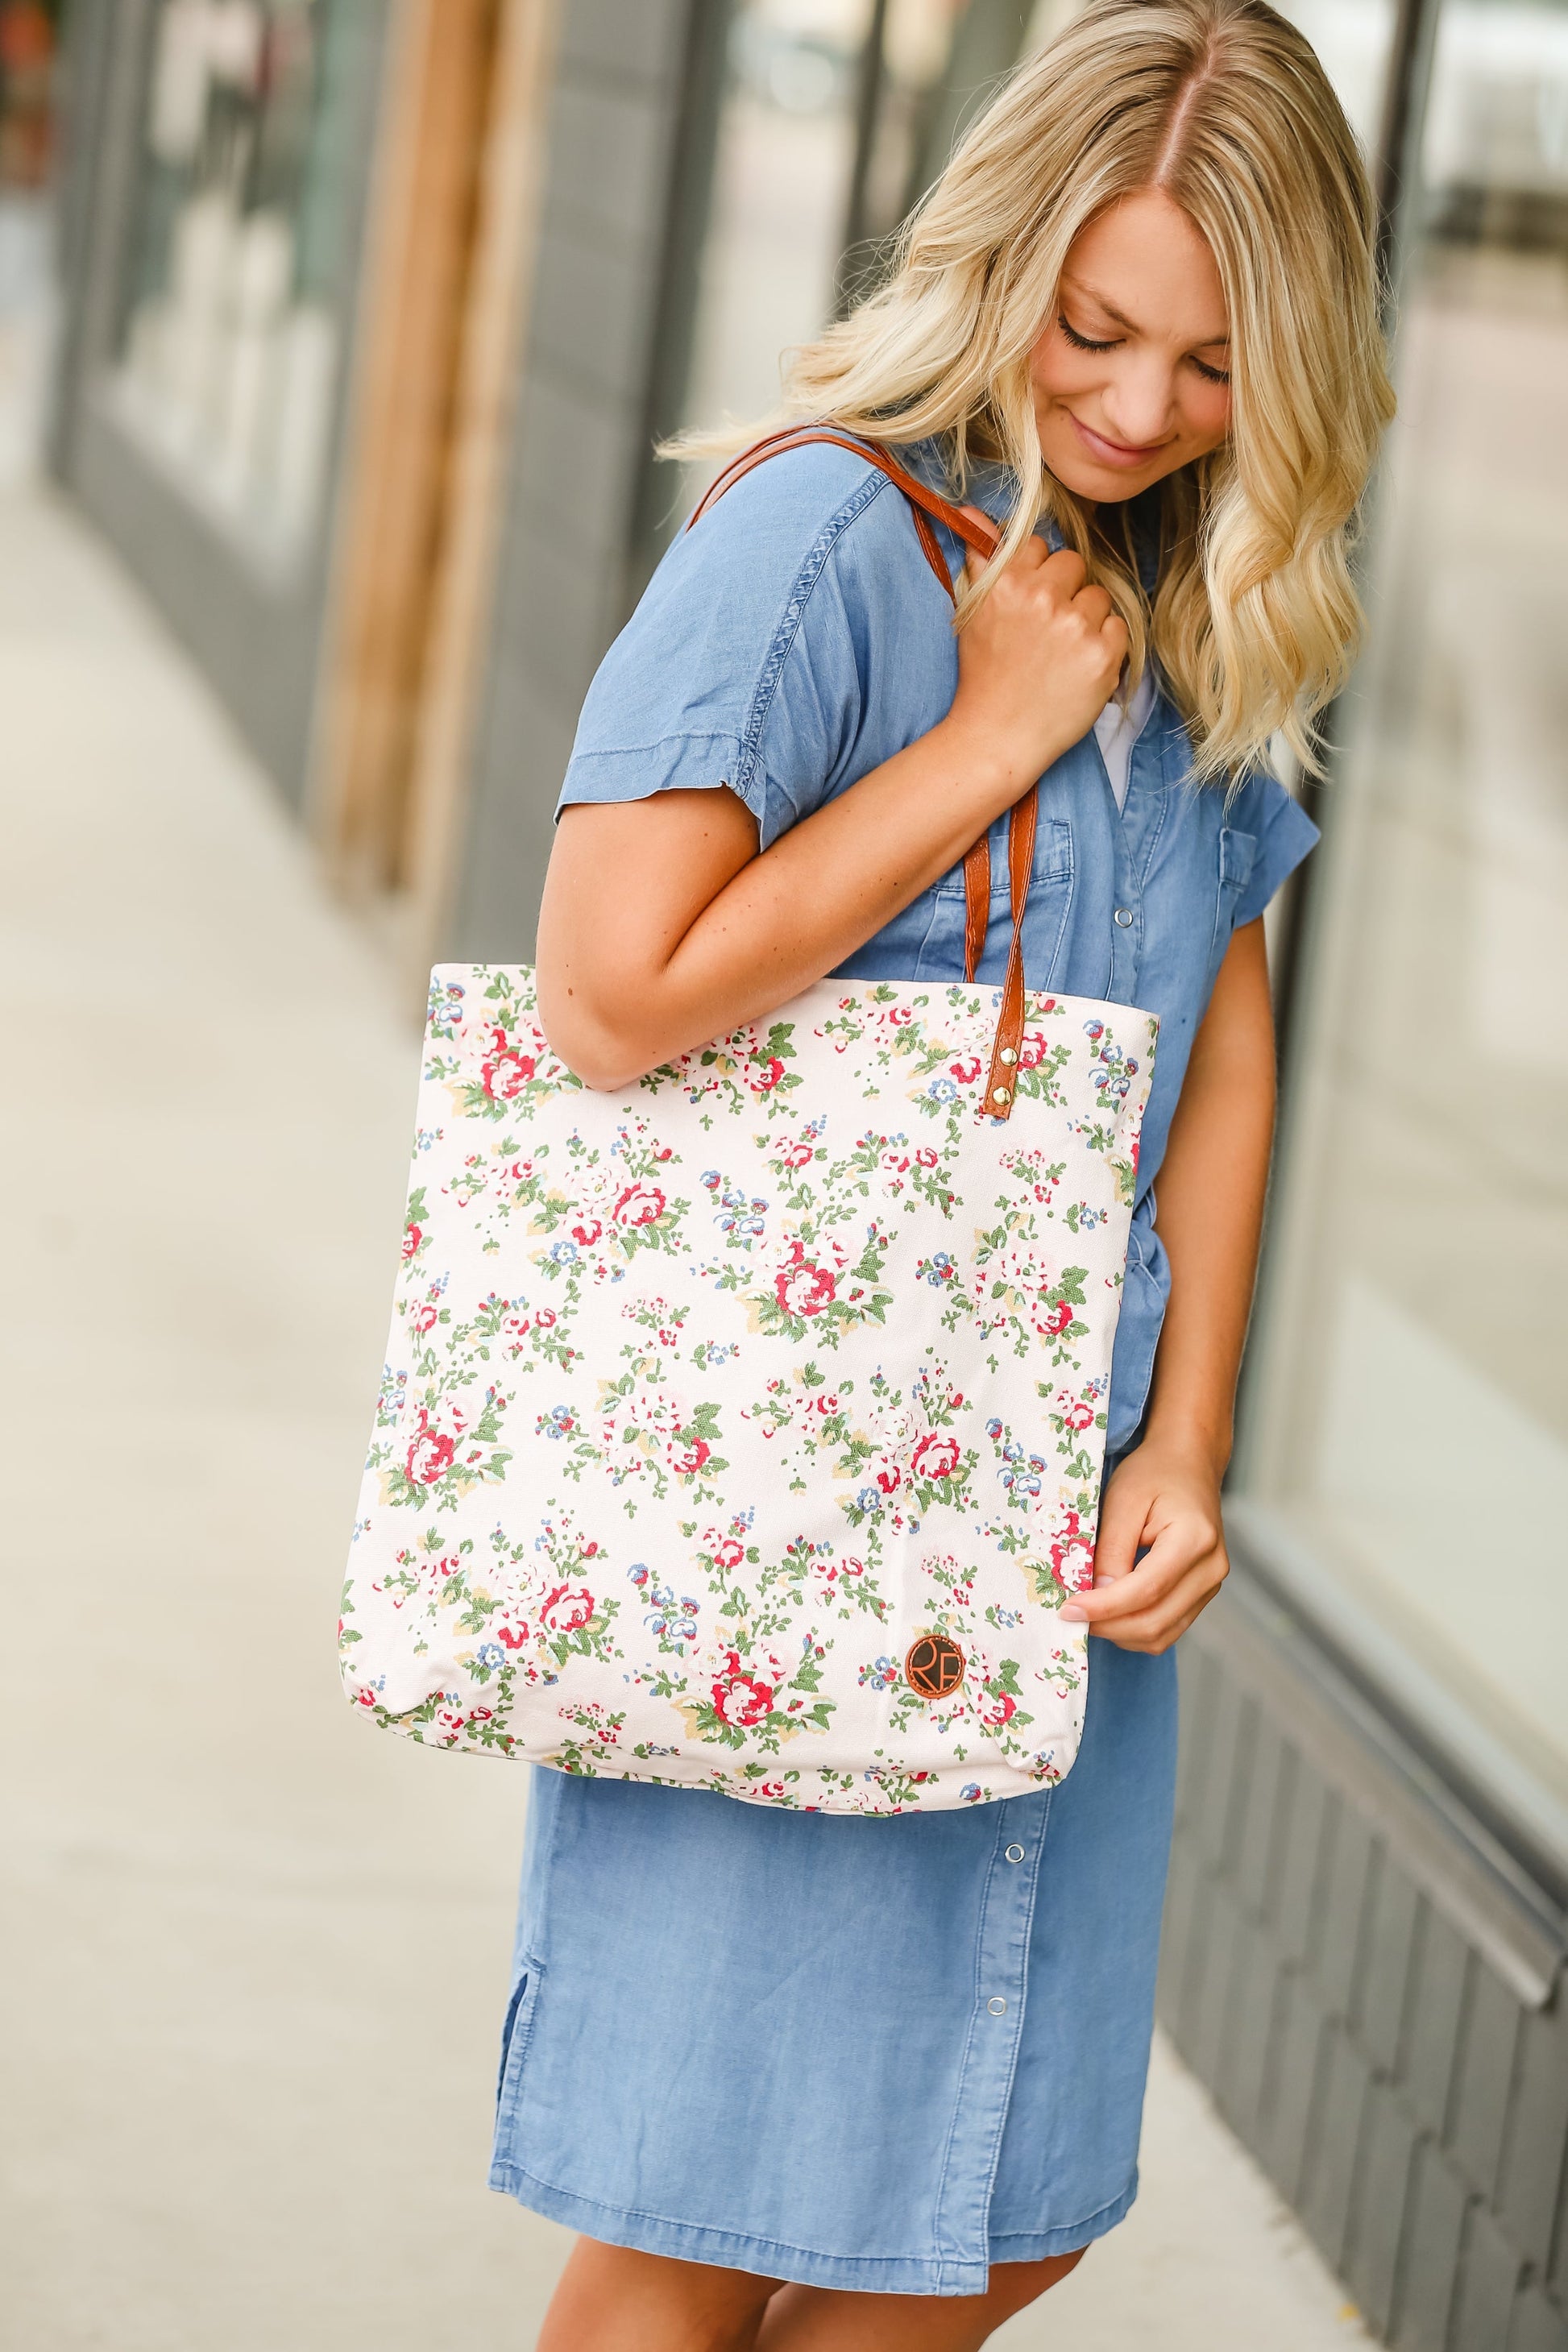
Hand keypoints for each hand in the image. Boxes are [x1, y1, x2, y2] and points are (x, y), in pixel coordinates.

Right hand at [945, 513, 1128, 787]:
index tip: (1029, 605)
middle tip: (1047, 631)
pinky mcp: (1103, 654)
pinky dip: (1105, 648)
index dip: (1037, 577)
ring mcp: (1076, 625)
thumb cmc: (984, 676)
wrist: (997, 736)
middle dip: (1066, 592)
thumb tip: (970, 511)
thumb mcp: (973, 612)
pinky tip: (1078, 669)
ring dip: (1087, 621)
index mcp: (1009, 582)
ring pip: (1099, 597)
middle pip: (1075, 564)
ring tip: (1062, 655)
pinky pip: (1119, 629)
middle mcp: (1043, 597)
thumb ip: (981, 559)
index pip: (1041, 549)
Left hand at [1059, 1435, 1228, 1652]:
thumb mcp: (1123, 1500)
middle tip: (1070, 1617)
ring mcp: (1210, 1585)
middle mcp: (1210, 1569)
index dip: (1104, 1607)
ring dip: (1120, 1633)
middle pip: (1156, 1621)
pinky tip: (1111, 1613)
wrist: (1188, 1464)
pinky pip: (1168, 1628)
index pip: (1146, 1589)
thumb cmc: (1154, 1475)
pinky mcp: (1202, 1594)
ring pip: (1162, 1634)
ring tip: (1088, 1614)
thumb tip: (1096, 1596)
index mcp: (1194, 1539)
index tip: (1069, 1610)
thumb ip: (1111, 1549)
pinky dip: (1135, 1629)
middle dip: (1108, 1626)